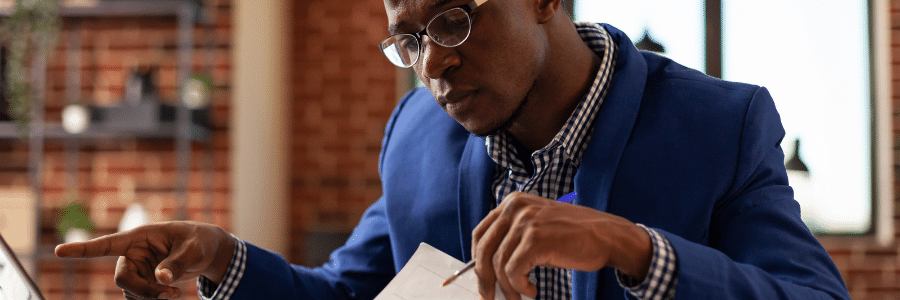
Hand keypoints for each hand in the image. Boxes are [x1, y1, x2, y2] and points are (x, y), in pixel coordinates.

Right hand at [55, 221, 235, 299]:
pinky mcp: (143, 282)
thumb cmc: (199, 241)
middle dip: (143, 291)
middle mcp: (133, 254)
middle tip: (169, 295)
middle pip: (122, 279)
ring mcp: (136, 270)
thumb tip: (161, 278)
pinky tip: (171, 295)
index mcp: (139, 237)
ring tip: (175, 294)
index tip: (59, 251)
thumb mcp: (194, 249)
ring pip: (130, 293)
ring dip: (150, 298)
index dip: (83, 249)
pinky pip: (138, 299)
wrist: (207, 251)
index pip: (107, 244)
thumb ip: (178, 263)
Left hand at [471, 192, 651, 299]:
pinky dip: (520, 287)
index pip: (480, 233)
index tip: (481, 280)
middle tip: (489, 297)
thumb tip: (487, 269)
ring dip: (507, 288)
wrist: (607, 235)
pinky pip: (514, 272)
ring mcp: (526, 222)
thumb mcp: (537, 227)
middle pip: (483, 250)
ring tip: (520, 296)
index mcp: (513, 202)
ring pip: (499, 265)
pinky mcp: (536, 239)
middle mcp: (516, 208)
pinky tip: (533, 290)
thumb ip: (513, 238)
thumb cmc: (574, 235)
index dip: (475, 260)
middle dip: (484, 279)